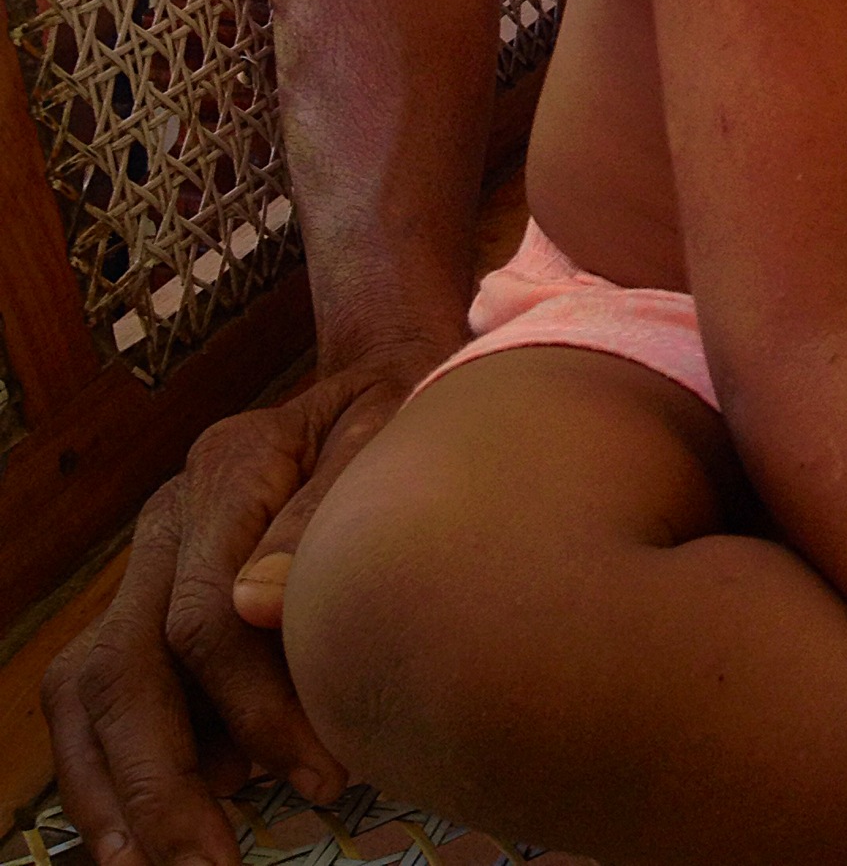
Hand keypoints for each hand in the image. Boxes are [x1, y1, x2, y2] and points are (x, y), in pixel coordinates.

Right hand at [43, 354, 430, 865]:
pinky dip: (105, 766)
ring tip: (155, 865)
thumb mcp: (392, 431)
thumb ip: (328, 513)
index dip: (254, 706)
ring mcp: (147, 558)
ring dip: (115, 786)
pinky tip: (142, 833)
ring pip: (91, 682)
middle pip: (127, 661)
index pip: (205, 612)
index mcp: (229, 468)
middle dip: (163, 779)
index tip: (321, 774)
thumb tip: (258, 605)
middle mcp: (169, 514)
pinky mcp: (145, 599)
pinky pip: (94, 690)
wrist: (379, 382)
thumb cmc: (402, 415)